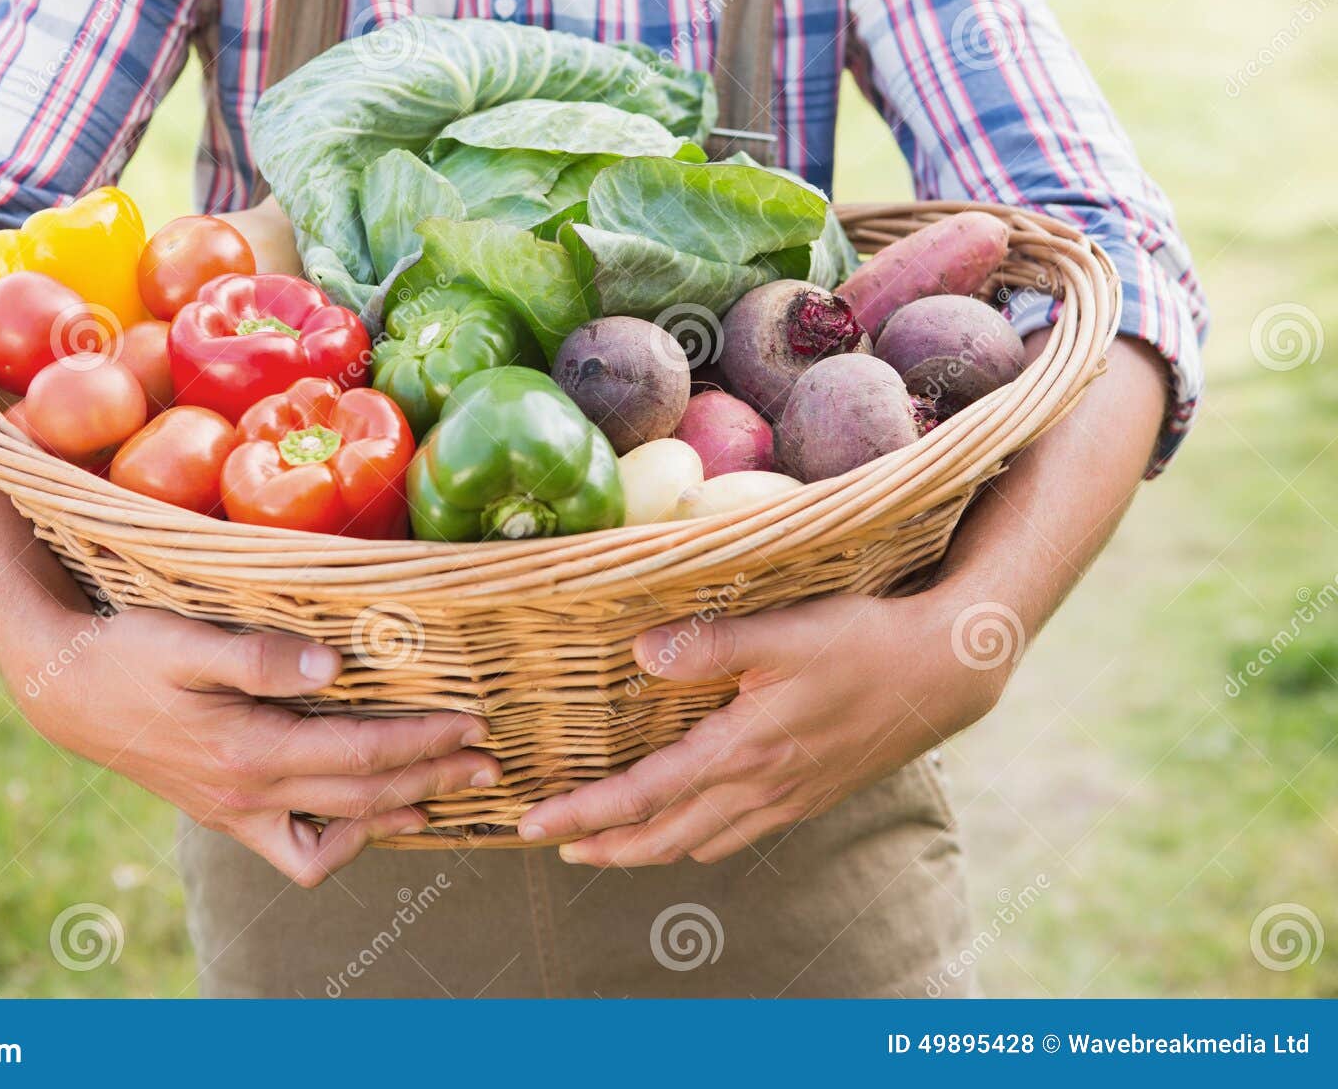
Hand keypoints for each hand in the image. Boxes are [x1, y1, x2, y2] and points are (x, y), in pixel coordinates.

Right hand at [9, 607, 497, 886]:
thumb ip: (260, 658)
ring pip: (335, 838)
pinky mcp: (225, 814)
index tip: (474, 724)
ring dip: (397, 816)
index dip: (423, 741)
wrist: (65, 690)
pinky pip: (297, 850)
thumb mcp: (188, 642)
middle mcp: (248, 797)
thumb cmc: (129, 654)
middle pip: (364, 800)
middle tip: (490, 765)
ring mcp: (236, 813)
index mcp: (249, 753)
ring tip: (443, 797)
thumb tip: (332, 666)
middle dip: (434, 781)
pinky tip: (366, 815)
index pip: (361, 755)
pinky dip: (341, 837)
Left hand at [516, 589, 1010, 865]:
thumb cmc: (866, 642)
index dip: (584, 811)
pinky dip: (699, 839)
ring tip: (610, 843)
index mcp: (743, 750)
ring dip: (648, 849)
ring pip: (703, 843)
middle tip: (557, 844)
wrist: (948, 671)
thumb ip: (710, 644)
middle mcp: (762, 787)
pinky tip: (694, 826)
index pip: (643, 794)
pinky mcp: (814, 794)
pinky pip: (741, 834)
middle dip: (605, 845)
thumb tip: (639, 651)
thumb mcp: (787, 632)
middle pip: (665, 837)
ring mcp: (791, 798)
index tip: (533, 822)